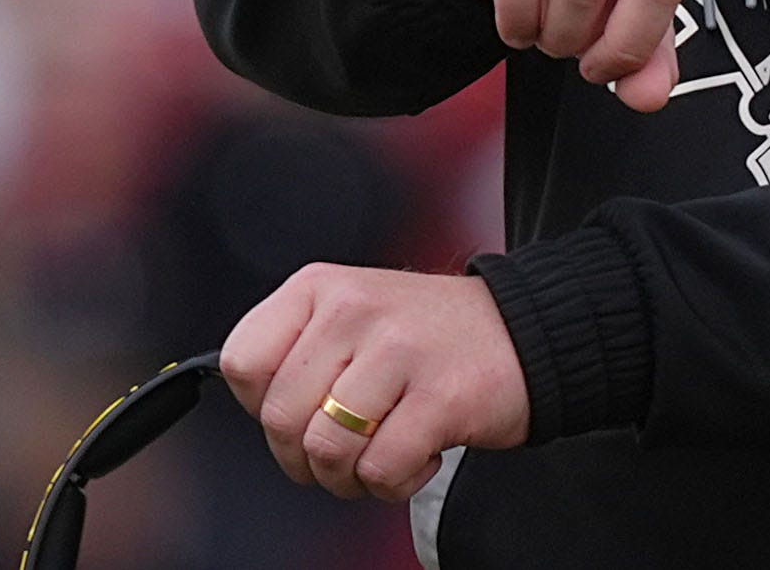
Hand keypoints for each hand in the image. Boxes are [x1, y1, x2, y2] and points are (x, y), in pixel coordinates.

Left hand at [220, 264, 527, 501]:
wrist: (526, 330)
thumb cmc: (428, 338)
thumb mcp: (352, 316)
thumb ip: (299, 353)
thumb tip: (257, 411)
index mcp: (321, 286)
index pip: (243, 361)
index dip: (261, 406)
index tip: (301, 411)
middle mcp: (354, 308)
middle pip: (281, 418)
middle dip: (305, 459)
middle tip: (343, 452)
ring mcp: (398, 350)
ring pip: (326, 449)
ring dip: (349, 477)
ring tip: (381, 456)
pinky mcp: (440, 395)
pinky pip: (379, 469)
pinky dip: (395, 482)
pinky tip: (419, 455)